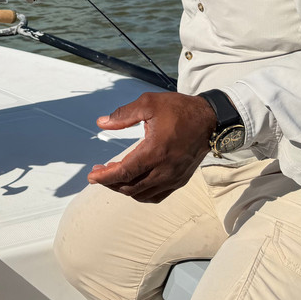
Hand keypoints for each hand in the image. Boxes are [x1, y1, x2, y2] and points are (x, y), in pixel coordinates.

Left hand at [87, 92, 215, 202]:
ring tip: (113, 177)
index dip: (105, 177)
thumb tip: (101, 123)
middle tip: (98, 173)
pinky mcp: (179, 180)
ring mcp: (173, 178)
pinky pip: (156, 196)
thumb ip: (123, 115)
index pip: (124, 172)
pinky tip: (133, 184)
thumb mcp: (148, 103)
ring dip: (124, 188)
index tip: (91, 176)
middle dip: (110, 182)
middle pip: (130, 187)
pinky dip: (140, 194)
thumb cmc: (179, 109)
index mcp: (155, 151)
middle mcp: (164, 170)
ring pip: (141, 194)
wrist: (209, 119)